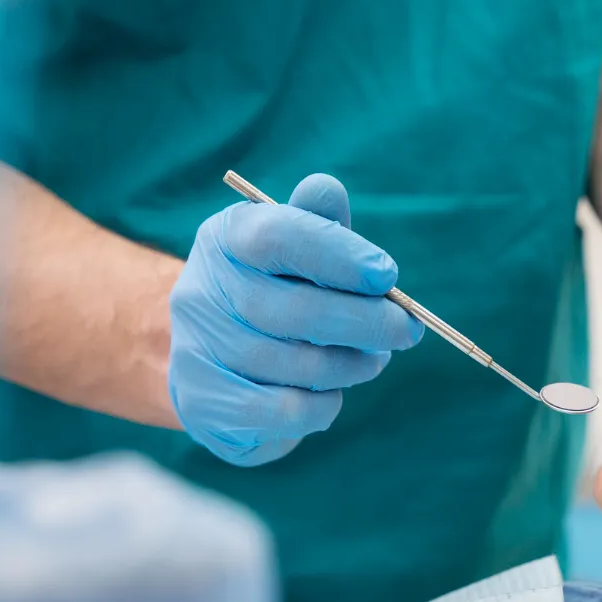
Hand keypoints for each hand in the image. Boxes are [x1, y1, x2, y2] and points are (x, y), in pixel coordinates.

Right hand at [169, 174, 422, 465]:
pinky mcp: (203, 405)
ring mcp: (195, 351)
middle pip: (294, 310)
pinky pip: (283, 411)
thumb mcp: (298, 249)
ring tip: (372, 360)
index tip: (388, 275)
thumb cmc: (277, 292)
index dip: (339, 255)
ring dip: (350, 366)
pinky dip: (322, 405)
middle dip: (365, 323)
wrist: (213, 359)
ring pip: (295, 365)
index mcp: (226, 239)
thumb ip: (318, 222)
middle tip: (406, 331)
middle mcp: (201, 292)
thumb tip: (325, 190)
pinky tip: (329, 394)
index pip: (277, 237)